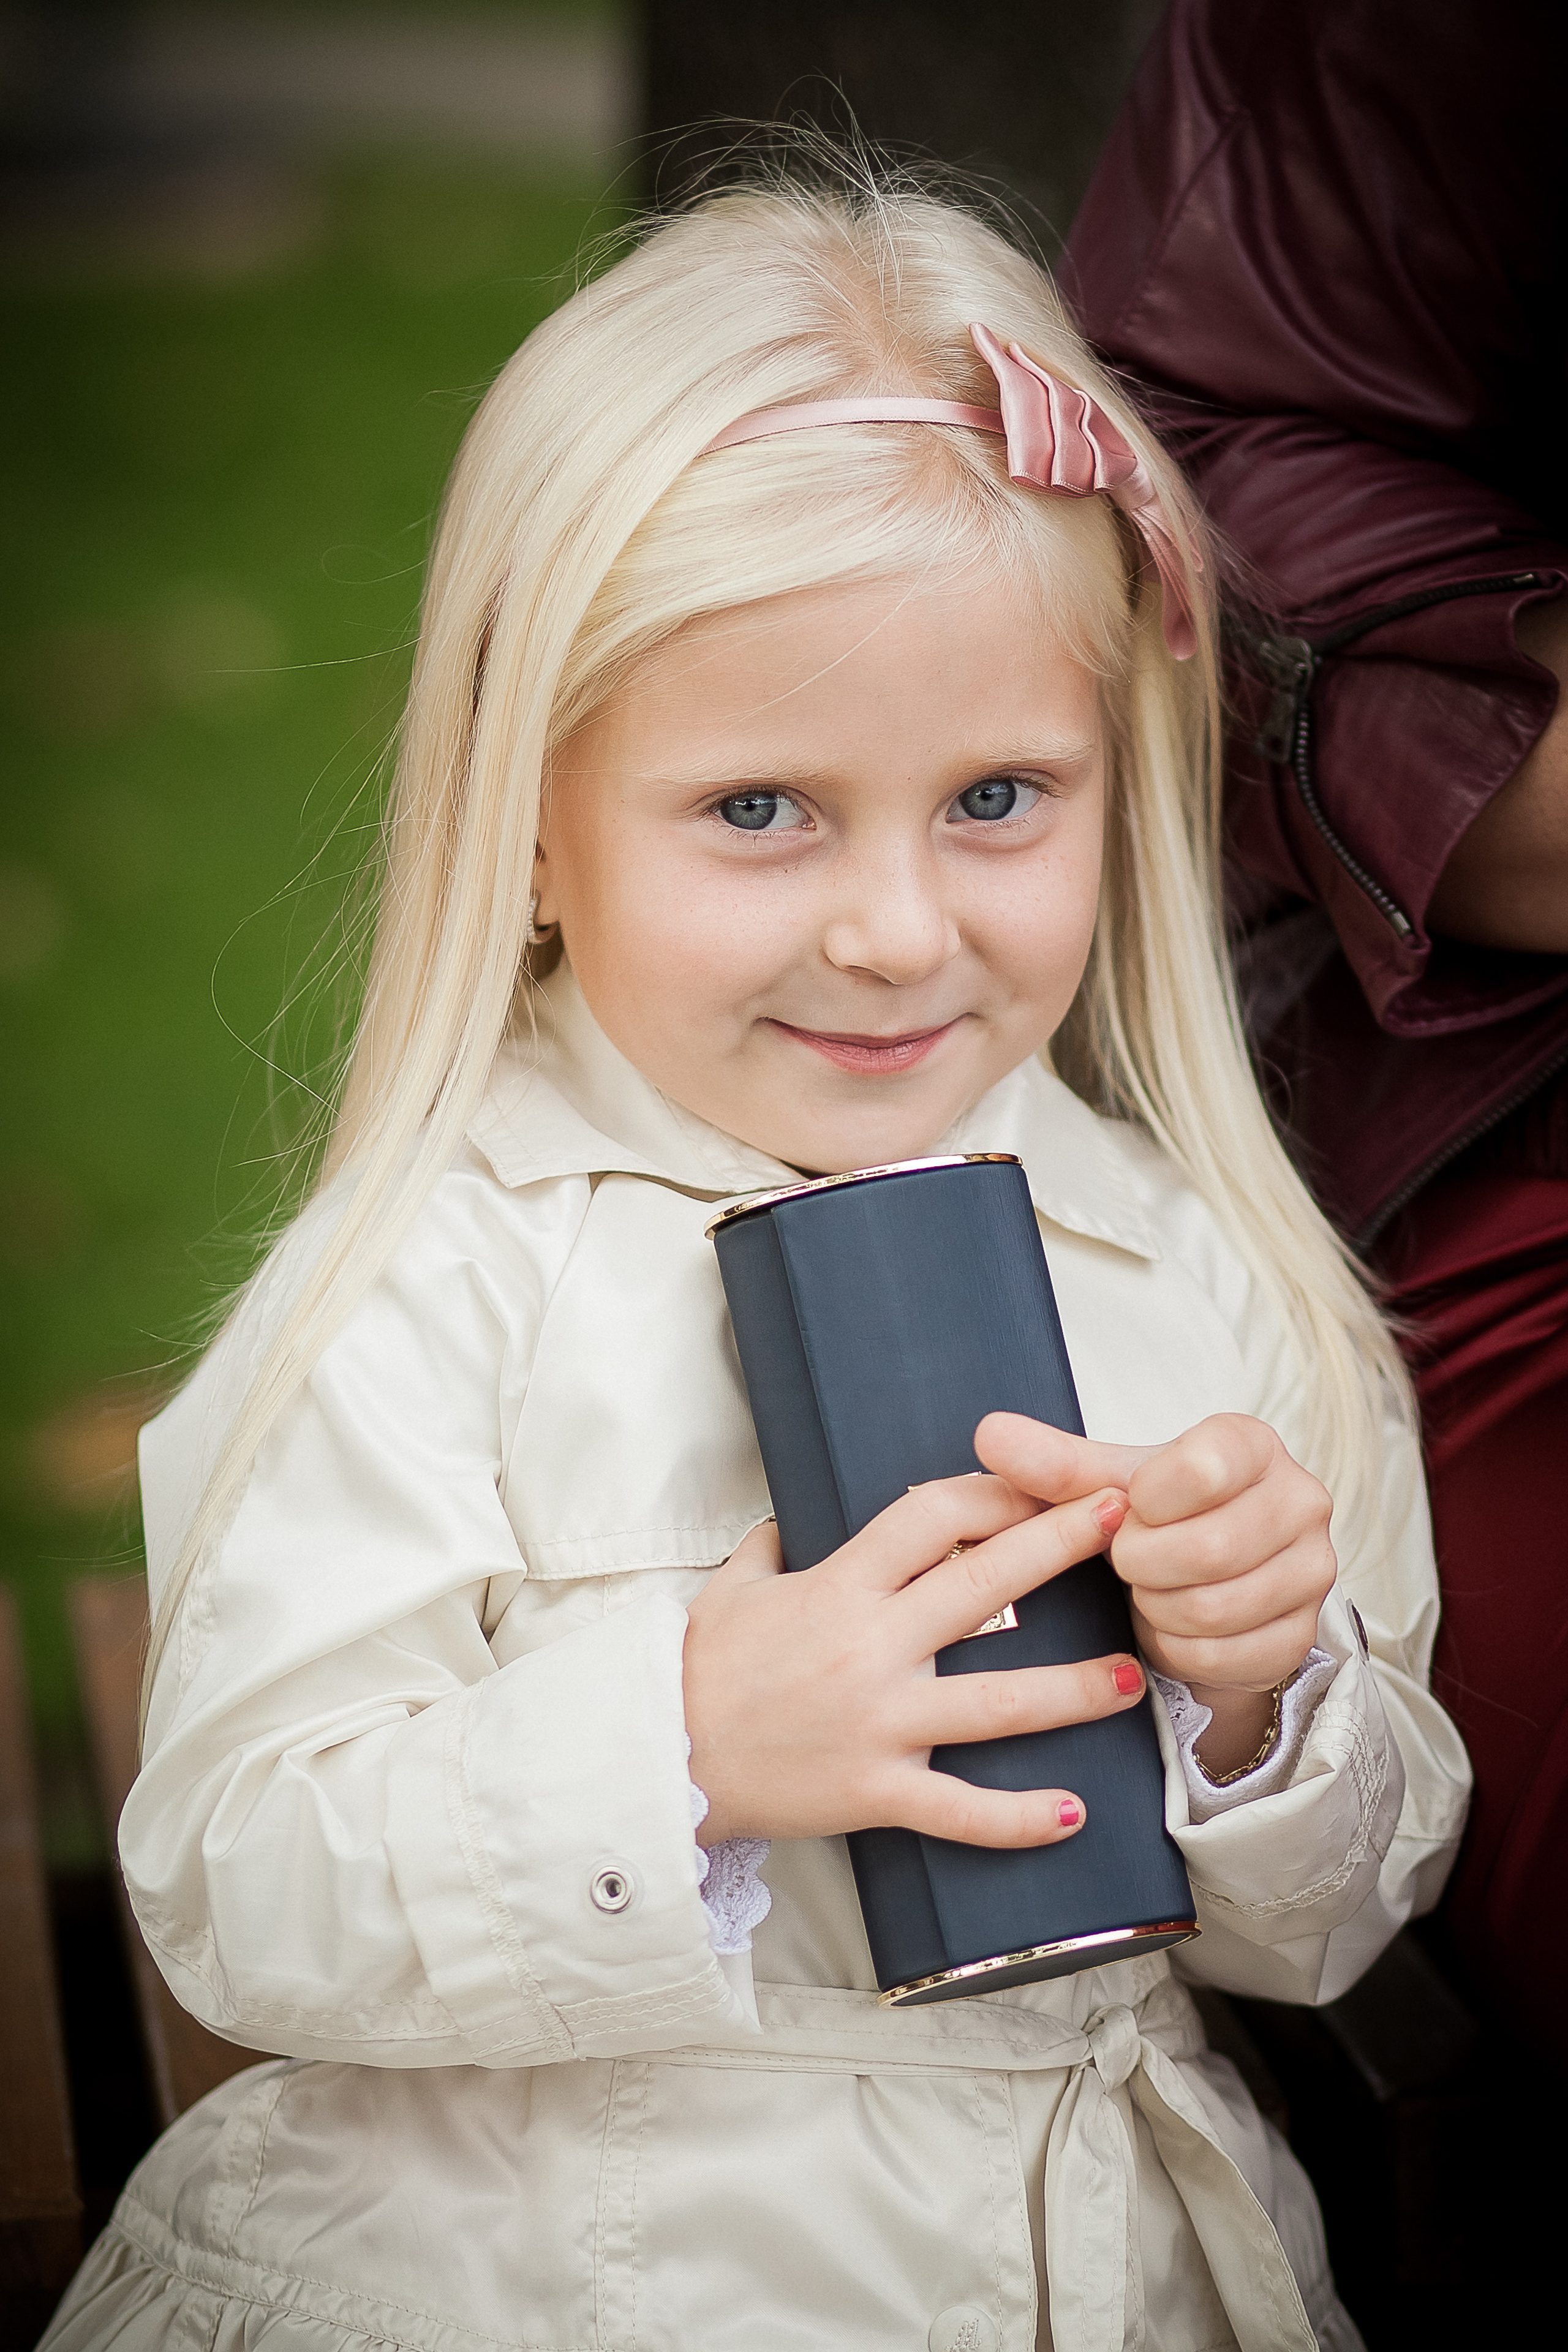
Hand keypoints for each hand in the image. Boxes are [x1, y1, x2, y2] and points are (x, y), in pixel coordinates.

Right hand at [683, 1472, 1146, 1845]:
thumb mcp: (729, 1591)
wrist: (660, 1762)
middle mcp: (870, 1648)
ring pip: (995, 1703)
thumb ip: (770, 1549)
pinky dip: (1018, 1817)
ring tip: (1132, 1676)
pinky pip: (959, 1809)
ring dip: (1072, 1690)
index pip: (931, 1517)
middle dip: (1059, 1545)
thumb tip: (792, 1522)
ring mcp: (879, 1723)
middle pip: (984, 1587)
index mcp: (839, 1587)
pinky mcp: (876, 1791)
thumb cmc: (700, 1673)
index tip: (1043, 1480)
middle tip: (1126, 1519)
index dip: (993, 1491)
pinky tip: (1073, 1813)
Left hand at [974, 1412, 1335, 1779]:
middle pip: (1207, 1548)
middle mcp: (1301, 1501)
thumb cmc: (1155, 1517)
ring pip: (1215, 1607)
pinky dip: (1179, 1648)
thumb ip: (1054, 1463)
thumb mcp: (1104, 1485)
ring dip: (1158, 1607)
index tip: (1131, 1507)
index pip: (1202, 1466)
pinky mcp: (1302, 1635)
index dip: (1146, 1500)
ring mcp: (1312, 1572)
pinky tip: (1171, 1626)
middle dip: (1143, 1563)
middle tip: (1127, 1559)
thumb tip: (988, 1433)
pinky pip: (1225, 1655)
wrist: (1197, 1580)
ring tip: (1149, 1589)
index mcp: (1252, 1445)